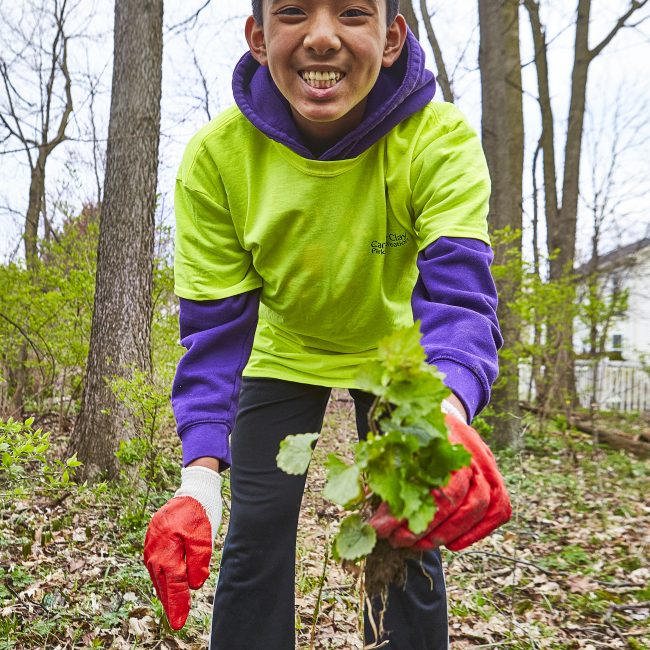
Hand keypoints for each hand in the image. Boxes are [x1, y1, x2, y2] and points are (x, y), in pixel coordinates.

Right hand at [143, 466, 221, 628]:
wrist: (192, 490)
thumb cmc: (199, 512)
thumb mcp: (203, 537)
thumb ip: (198, 561)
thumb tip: (194, 585)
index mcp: (167, 549)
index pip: (174, 584)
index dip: (178, 604)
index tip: (180, 623)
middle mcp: (155, 550)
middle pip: (163, 583)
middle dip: (171, 603)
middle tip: (177, 622)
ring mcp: (151, 545)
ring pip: (158, 575)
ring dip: (165, 591)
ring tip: (172, 607)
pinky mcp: (153, 540)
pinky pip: (155, 564)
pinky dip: (162, 577)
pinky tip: (167, 584)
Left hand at [369, 406, 510, 550]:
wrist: (438, 413)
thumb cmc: (411, 432)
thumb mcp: (395, 443)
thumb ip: (386, 471)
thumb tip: (372, 517)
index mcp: (440, 436)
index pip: (431, 480)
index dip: (406, 510)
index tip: (380, 528)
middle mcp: (469, 449)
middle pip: (459, 496)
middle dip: (427, 526)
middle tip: (399, 540)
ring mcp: (486, 462)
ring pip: (483, 504)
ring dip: (450, 532)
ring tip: (420, 545)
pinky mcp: (495, 477)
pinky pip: (499, 509)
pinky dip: (477, 532)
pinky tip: (452, 544)